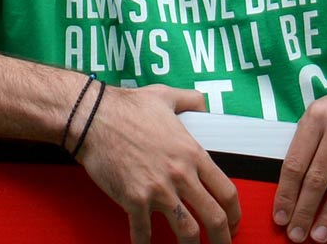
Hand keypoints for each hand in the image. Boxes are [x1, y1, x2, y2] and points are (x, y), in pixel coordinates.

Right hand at [74, 83, 238, 242]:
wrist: (92, 116)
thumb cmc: (125, 107)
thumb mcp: (165, 96)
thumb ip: (190, 100)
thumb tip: (202, 102)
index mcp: (191, 153)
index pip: (226, 191)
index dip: (235, 213)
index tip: (232, 222)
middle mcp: (180, 174)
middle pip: (214, 217)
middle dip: (222, 238)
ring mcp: (158, 189)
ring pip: (187, 231)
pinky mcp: (134, 199)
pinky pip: (144, 233)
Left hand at [274, 73, 326, 240]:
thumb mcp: (322, 114)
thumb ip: (307, 143)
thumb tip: (288, 185)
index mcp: (316, 116)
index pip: (295, 161)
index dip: (286, 192)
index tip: (280, 216)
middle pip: (318, 175)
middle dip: (305, 209)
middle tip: (297, 235)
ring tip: (320, 234)